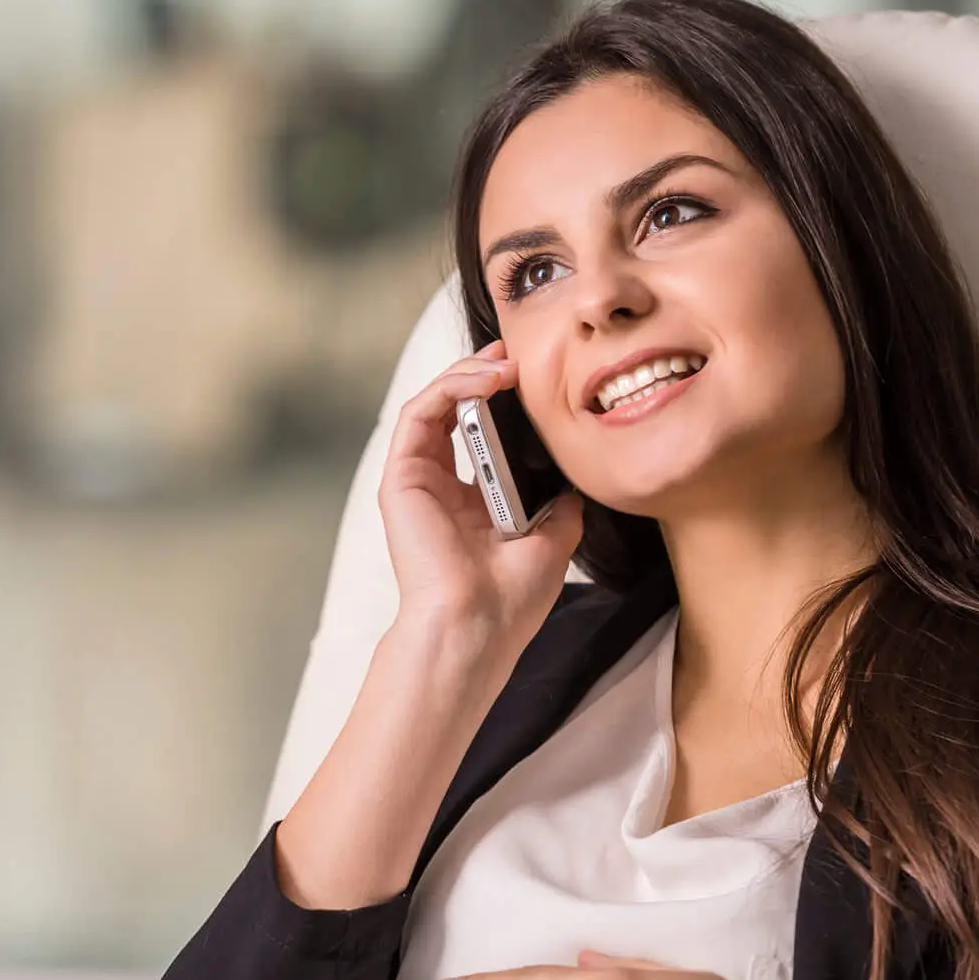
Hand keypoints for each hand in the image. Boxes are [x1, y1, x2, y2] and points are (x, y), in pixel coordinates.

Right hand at [378, 342, 583, 651]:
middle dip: (481, 372)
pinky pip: (419, 413)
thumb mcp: (553, 539)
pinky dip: (451, 387)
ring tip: (505, 365)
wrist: (478, 626)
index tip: (529, 376)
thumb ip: (559, 504)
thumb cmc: (509, 598)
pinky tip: (488, 380)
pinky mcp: (401, 478)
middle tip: (515, 354)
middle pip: (451, 409)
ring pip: (432, 403)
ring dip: (467, 374)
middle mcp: (437, 487)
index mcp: (467, 502)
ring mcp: (416, 481)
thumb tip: (576, 478)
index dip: (498, 398)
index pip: (476, 432)